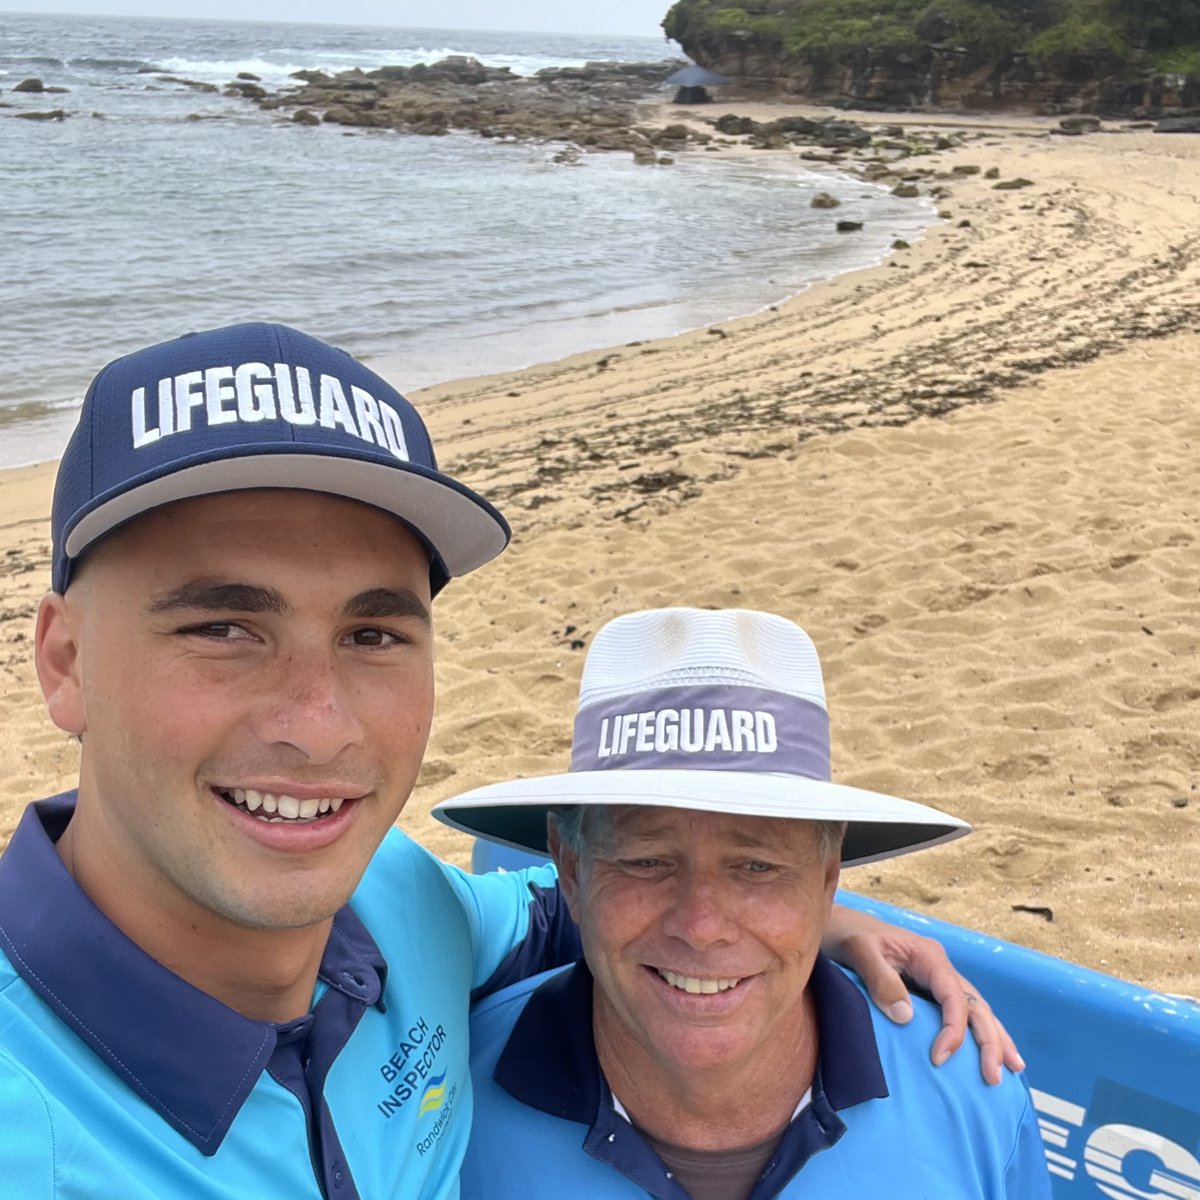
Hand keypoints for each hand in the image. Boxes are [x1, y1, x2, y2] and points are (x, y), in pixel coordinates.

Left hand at [822, 903, 1024, 1084]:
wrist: (835, 925)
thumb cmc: (845, 936)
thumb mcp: (859, 951)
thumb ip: (881, 980)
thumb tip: (907, 1017)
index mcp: (928, 956)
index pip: (953, 996)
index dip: (954, 1030)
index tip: (940, 1058)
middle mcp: (938, 966)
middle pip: (974, 1004)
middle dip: (989, 1039)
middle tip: (993, 1076)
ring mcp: (935, 977)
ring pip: (975, 1007)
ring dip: (993, 1037)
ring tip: (1011, 1068)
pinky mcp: (927, 988)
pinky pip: (959, 1009)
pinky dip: (977, 1030)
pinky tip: (989, 1050)